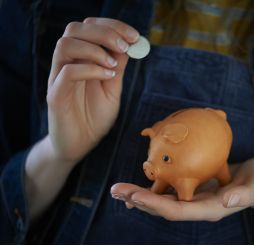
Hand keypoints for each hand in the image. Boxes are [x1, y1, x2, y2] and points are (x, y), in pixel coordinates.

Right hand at [47, 18, 138, 161]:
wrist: (80, 145)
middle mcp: (66, 64)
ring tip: (114, 65)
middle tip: (125, 45)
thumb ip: (117, 68)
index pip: (89, 28)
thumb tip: (128, 46)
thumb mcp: (112, 89)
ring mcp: (58, 78)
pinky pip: (67, 72)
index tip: (134, 36)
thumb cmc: (95, 117)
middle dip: (104, 32)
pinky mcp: (55, 95)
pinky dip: (91, 69)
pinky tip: (108, 77)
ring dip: (95, 49)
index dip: (112, 26)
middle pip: (75, 29)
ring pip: (65, 45)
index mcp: (80, 59)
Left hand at [110, 158, 253, 221]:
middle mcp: (198, 207)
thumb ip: (244, 195)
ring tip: (118, 190)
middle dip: (139, 200)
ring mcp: (194, 199)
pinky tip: (138, 184)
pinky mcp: (192, 188)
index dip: (156, 205)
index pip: (178, 211)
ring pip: (163, 200)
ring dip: (140, 195)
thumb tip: (226, 203)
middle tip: (116, 191)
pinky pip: (169, 190)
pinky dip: (152, 187)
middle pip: (164, 208)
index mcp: (211, 209)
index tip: (135, 197)